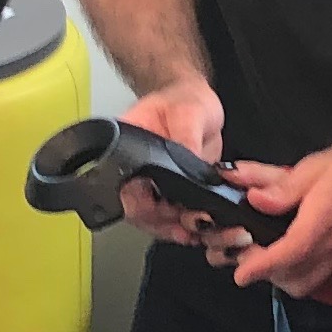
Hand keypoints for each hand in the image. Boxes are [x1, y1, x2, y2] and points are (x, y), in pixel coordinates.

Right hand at [113, 79, 232, 247]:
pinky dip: (193, 228)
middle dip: (164, 225)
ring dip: (181, 230)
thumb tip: (188, 160)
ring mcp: (155, 186)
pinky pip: (178, 219)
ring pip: (159, 222)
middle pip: (140, 213)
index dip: (140, 204)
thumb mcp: (188, 111)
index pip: (123, 186)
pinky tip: (209, 230)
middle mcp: (136, 173)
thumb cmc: (185, 100)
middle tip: (189, 226)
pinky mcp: (176, 194)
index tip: (162, 210)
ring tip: (204, 231)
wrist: (201, 107)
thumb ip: (186, 136)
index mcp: (126, 149)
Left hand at [225, 129, 331, 292]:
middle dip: (267, 275)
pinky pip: (322, 275)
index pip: (284, 257)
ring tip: (271, 252)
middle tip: (251, 253)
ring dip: (285, 276)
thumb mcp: (317, 165)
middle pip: (293, 281)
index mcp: (321, 224)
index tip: (239, 274)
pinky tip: (295, 248)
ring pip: (308, 283)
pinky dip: (302, 271)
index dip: (258, 268)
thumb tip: (253, 199)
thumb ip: (282, 186)